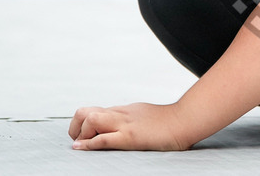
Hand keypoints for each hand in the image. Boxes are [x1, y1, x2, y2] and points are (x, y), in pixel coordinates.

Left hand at [69, 103, 190, 150]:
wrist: (185, 120)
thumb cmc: (169, 121)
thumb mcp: (145, 115)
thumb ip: (132, 119)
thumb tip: (124, 128)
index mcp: (123, 111)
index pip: (93, 111)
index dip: (81, 124)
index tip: (84, 136)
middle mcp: (120, 114)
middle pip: (85, 112)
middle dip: (75, 128)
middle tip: (79, 140)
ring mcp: (125, 124)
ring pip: (91, 120)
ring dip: (81, 134)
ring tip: (84, 145)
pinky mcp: (130, 137)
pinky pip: (104, 138)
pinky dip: (89, 144)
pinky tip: (82, 148)